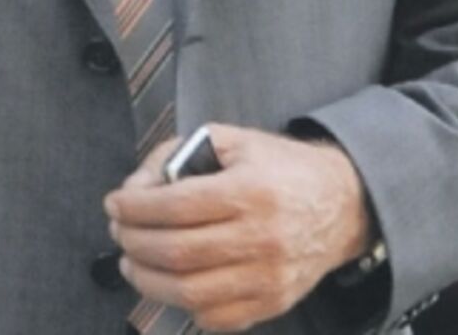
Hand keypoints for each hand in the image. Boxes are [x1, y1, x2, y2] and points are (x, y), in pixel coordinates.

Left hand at [104, 124, 371, 331]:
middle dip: (132, 242)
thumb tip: (136, 187)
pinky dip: (181, 304)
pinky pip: (214, 317)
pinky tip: (168, 282)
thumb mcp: (232, 141)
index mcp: (250, 190)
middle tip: (118, 231)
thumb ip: (177, 155)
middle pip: (176, 252)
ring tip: (132, 260)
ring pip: (189, 292)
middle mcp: (262, 237)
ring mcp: (269, 277)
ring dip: (146, 279)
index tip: (115, 204)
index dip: (134, 208)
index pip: (176, 206)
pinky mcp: (272, 303)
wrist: (342, 204)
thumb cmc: (279, 168)